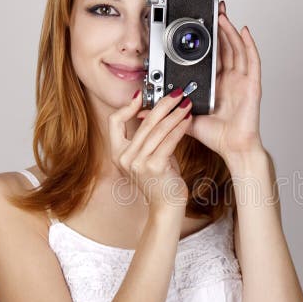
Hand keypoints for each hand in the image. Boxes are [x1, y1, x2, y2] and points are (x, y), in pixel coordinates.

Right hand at [109, 87, 192, 210]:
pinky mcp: (154, 166)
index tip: (141, 95)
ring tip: (186, 105)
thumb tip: (158, 113)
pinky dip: (180, 127)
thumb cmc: (160, 181)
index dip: (127, 106)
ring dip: (175, 114)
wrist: (166, 207)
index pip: (114, 121)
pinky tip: (188, 120)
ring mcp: (138, 163)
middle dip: (163, 104)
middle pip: (143, 121)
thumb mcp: (147, 156)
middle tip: (176, 94)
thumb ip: (149, 138)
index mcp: (117, 153)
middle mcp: (125, 157)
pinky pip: (169, 140)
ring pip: (158, 129)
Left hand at [137, 0, 263, 159]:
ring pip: (237, 48)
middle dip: (219, 27)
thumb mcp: (183, 119)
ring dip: (229, 30)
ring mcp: (242, 80)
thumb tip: (142, 110)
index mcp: (216, 83)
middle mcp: (230, 79)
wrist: (233, 149)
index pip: (211, 55)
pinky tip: (243, 30)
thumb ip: (165, 112)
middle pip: (225, 46)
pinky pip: (252, 60)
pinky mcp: (252, 84)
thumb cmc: (215, 136)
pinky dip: (249, 44)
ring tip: (221, 14)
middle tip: (211, 9)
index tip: (197, 24)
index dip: (206, 38)